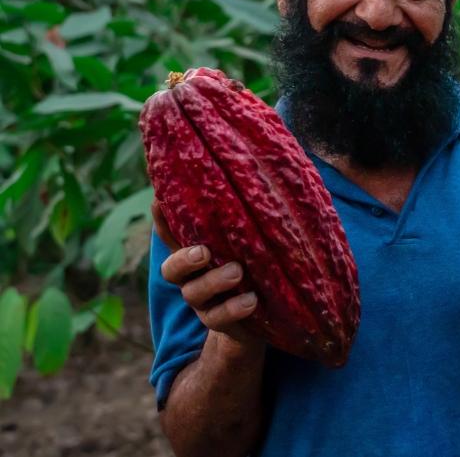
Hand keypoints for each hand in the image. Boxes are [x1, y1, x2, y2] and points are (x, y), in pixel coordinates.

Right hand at [152, 201, 258, 344]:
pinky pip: (218, 318)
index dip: (162, 221)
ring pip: (194, 293)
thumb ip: (242, 220)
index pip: (172, 235)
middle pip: (172, 269)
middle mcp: (192, 277)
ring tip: (237, 272)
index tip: (157, 201)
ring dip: (214, 281)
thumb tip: (254, 178)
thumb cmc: (253, 263)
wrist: (263, 311)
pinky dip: (233, 309)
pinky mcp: (219, 320)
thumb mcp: (247, 240)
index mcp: (195, 253)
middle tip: (203, 252)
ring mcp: (203, 301)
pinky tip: (251, 299)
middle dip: (184, 259)